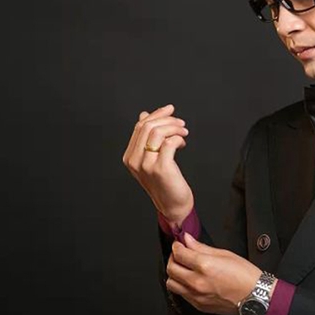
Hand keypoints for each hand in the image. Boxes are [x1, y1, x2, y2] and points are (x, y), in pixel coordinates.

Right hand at [122, 104, 192, 220]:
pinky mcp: (161, 168)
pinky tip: (182, 144)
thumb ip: (146, 138)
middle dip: (167, 119)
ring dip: (174, 128)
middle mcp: (134, 161)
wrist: (172, 204)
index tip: (170, 110)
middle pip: (147, 126)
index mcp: (130, 156)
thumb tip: (144, 114)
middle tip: (181, 123)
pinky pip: (169, 143)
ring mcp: (146, 165)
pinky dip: (178, 139)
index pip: (139, 126)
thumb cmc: (165, 181)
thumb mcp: (151, 157)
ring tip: (183, 132)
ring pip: (157, 132)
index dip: (156, 115)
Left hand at [166, 232, 274, 314]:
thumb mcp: (224, 254)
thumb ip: (202, 247)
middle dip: (173, 258)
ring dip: (174, 274)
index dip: (177, 246)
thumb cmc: (244, 275)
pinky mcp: (198, 305)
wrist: (254, 297)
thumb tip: (188, 240)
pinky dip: (182, 285)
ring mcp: (196, 296)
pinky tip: (191, 280)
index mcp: (205, 266)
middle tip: (180, 254)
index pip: (179, 254)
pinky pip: (181, 294)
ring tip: (183, 268)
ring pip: (171, 283)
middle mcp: (197, 282)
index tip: (179, 244)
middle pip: (171, 269)